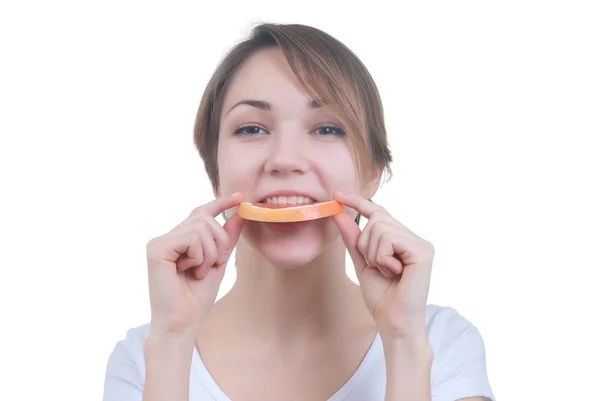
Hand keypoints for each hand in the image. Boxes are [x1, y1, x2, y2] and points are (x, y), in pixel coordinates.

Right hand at [145, 192, 244, 336]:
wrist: (182, 324)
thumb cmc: (196, 298)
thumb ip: (227, 238)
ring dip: (209, 253)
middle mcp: (166, 237)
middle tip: (212, 265)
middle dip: (219, 242)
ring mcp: (159, 242)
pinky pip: (192, 238)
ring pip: (201, 227)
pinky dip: (199, 256)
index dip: (221, 202)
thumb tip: (240, 212)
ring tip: (198, 272)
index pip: (200, 212)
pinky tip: (188, 271)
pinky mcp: (157, 249)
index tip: (240, 196)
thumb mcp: (218, 262)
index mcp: (178, 239)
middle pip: (204, 218)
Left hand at [332, 192, 434, 339]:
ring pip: (380, 227)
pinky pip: (389, 239)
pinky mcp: (423, 251)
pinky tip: (394, 272)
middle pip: (377, 217)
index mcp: (403, 239)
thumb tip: (339, 213)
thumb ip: (353, 238)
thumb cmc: (381, 297)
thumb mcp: (361, 262)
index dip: (358, 201)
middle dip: (365, 243)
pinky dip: (382, 257)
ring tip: (386, 271)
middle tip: (375, 266)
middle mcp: (415, 238)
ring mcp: (421, 244)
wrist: (393, 323)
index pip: (379, 212)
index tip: (337, 194)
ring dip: (373, 253)